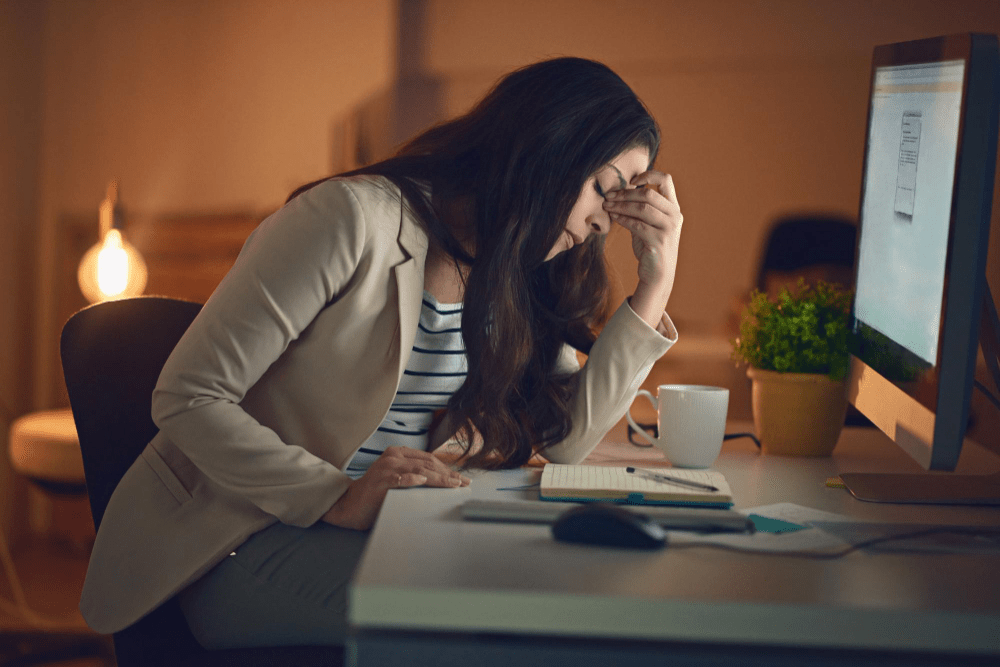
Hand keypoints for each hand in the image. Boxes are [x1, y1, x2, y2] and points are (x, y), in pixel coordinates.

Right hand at [321, 446, 470, 530]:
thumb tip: (439, 481)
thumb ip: (413, 474)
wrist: (349, 504)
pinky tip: (424, 481)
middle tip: (464, 483)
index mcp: (398, 453)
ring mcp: (386, 468)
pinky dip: (412, 480)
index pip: (428, 459)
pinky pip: (400, 479)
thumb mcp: (396, 478)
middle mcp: (393, 457)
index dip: (446, 468)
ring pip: (419, 471)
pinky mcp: (381, 481)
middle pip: (427, 464)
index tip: (461, 478)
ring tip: (454, 485)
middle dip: (448, 474)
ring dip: (439, 478)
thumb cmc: (375, 493)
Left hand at [602, 171, 682, 296]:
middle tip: (608, 196)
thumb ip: (641, 208)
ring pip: (642, 208)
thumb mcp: (649, 223)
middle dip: (625, 194)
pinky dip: (623, 219)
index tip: (630, 181)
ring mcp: (669, 228)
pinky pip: (637, 225)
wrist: (657, 274)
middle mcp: (675, 216)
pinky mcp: (659, 241)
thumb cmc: (650, 246)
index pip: (666, 180)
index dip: (648, 174)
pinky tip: (613, 217)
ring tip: (607, 206)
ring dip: (621, 206)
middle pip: (648, 194)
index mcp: (673, 207)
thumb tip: (620, 192)